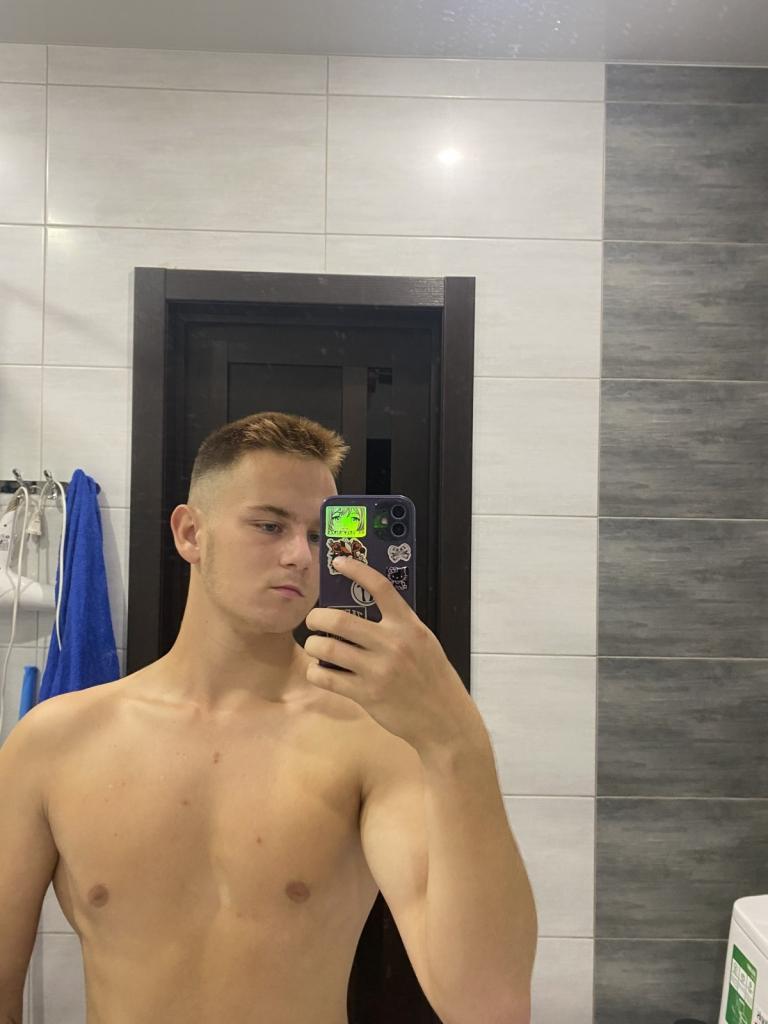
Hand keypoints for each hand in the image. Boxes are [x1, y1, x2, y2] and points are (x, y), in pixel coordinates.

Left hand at [303, 555, 484, 754]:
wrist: (444, 719)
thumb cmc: (432, 678)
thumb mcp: (423, 643)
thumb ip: (398, 626)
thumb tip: (364, 609)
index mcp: (408, 626)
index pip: (380, 588)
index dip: (357, 570)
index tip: (339, 562)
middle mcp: (392, 644)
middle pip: (339, 619)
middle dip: (316, 617)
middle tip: (313, 620)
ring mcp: (378, 670)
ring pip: (327, 648)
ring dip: (312, 645)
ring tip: (314, 646)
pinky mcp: (366, 695)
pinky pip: (327, 677)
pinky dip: (316, 672)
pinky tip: (318, 670)